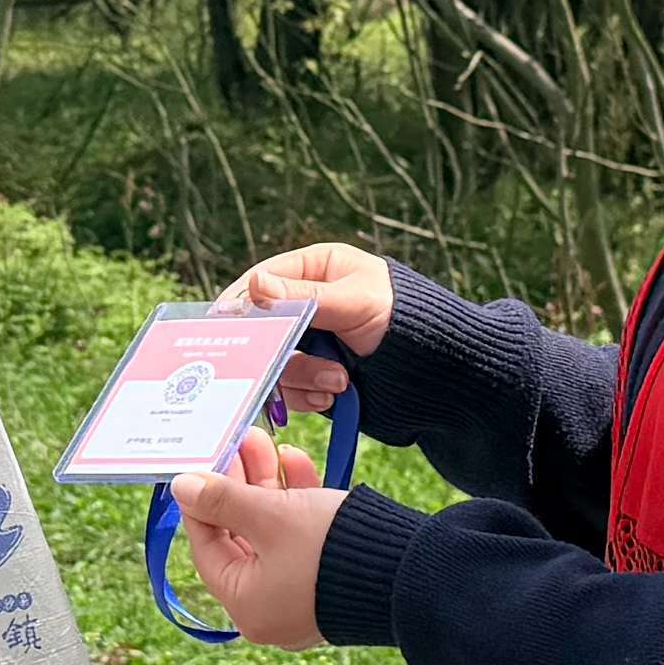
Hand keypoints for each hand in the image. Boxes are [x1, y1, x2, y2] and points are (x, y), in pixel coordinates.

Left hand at [169, 431, 341, 647]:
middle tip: (242, 443)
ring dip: (270, 487)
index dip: (202, 500)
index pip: (206, 547)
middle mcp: (270, 610)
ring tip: (271, 442)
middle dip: (242, 484)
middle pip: (241, 538)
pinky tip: (299, 464)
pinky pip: (302, 542)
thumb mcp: (270, 515)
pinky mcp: (330, 582)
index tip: (204, 464)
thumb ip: (222, 499)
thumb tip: (182, 487)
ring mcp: (302, 597)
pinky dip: (298, 506)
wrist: (411, 571)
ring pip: (272, 534)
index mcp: (246, 606)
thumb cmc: (332, 549)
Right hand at [224, 241, 392, 418]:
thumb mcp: (356, 302)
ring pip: (276, 363)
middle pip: (262, 327)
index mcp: (316, 269)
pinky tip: (336, 394)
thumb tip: (255, 285)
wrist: (438, 377)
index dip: (242, 303)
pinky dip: (309, 395)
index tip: (226, 325)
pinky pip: (291, 390)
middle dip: (276, 350)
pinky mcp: (316, 376)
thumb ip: (306, 297)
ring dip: (303, 376)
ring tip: (339, 380)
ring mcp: (311, 343)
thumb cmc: (405, 324)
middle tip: (278, 365)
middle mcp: (308, 305)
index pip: (262, 281)